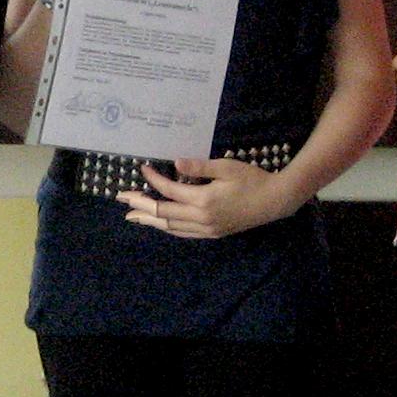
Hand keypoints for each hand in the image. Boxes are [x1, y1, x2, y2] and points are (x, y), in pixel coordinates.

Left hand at [120, 158, 299, 239]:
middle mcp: (201, 218)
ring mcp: (206, 228)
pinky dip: (167, 227)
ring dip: (150, 219)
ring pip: (170, 226)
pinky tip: (159, 223)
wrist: (275, 202)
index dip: (153, 180)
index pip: (169, 191)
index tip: (143, 169)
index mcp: (203, 200)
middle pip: (163, 212)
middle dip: (140, 205)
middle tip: (121, 198)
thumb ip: (199, 166)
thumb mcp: (226, 167)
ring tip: (132, 215)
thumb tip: (175, 163)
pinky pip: (183, 233)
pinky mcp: (212, 233)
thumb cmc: (252, 180)